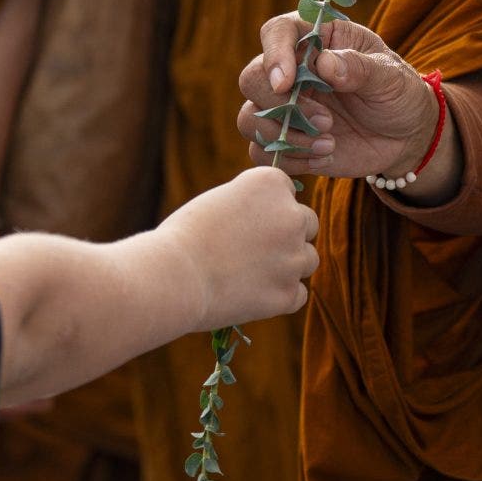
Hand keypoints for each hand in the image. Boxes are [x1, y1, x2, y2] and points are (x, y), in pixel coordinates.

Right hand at [156, 166, 318, 327]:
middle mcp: (291, 215)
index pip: (286, 191)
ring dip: (288, 266)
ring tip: (252, 273)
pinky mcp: (288, 294)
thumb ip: (252, 205)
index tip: (244, 222)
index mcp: (271, 183)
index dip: (267, 208)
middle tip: (254, 249)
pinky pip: (298, 294)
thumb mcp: (220, 200)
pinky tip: (254, 295)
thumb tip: (273, 222)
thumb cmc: (185, 235)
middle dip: (287, 235)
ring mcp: (293, 257)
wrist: (173, 275)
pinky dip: (281, 297)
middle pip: (307, 223)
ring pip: (308, 259)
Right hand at [235, 13, 437, 181]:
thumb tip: (326, 64)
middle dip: (280, 105)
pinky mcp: (286, 141)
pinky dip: (289, 159)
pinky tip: (325, 157)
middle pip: (252, 78)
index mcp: (316, 39)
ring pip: (250, 118)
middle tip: (325, 121)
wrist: (406, 137)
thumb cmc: (398, 93)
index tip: (286, 82)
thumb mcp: (391, 76)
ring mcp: (285, 107)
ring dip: (285, 136)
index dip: (274, 53)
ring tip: (329, 143)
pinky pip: (262, 153)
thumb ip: (360, 67)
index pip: (277, 32)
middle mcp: (292, 70)